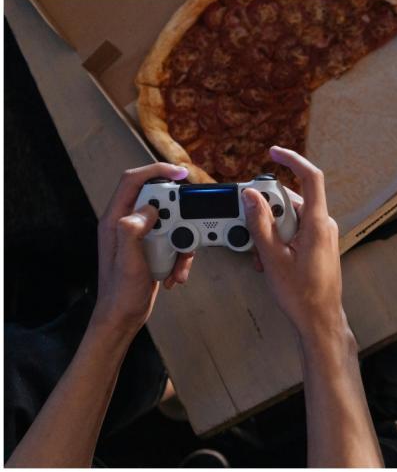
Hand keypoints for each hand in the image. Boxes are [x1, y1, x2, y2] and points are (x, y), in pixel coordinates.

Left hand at [94, 163, 194, 334]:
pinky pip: (175, 241)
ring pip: (172, 222)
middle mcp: (127, 224)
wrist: (124, 317)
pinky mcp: (153, 248)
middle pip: (159, 201)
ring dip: (183, 241)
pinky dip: (181, 256)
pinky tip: (177, 274)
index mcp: (116, 221)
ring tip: (180, 262)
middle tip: (189, 228)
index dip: (156, 170)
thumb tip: (148, 209)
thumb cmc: (121, 293)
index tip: (181, 172)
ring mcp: (141, 236)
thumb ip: (132, 231)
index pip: (132, 181)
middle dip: (180, 214)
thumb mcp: (127, 262)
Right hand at [243, 147, 344, 339]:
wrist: (320, 319)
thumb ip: (260, 224)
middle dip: (268, 213)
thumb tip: (251, 196)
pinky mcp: (319, 245)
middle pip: (292, 201)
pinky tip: (270, 261)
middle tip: (252, 232)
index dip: (293, 160)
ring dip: (271, 232)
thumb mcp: (273, 258)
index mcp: (317, 224)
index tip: (274, 152)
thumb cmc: (301, 294)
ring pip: (291, 218)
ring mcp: (322, 235)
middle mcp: (323, 225)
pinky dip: (279, 240)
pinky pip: (296, 231)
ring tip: (262, 257)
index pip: (311, 178)